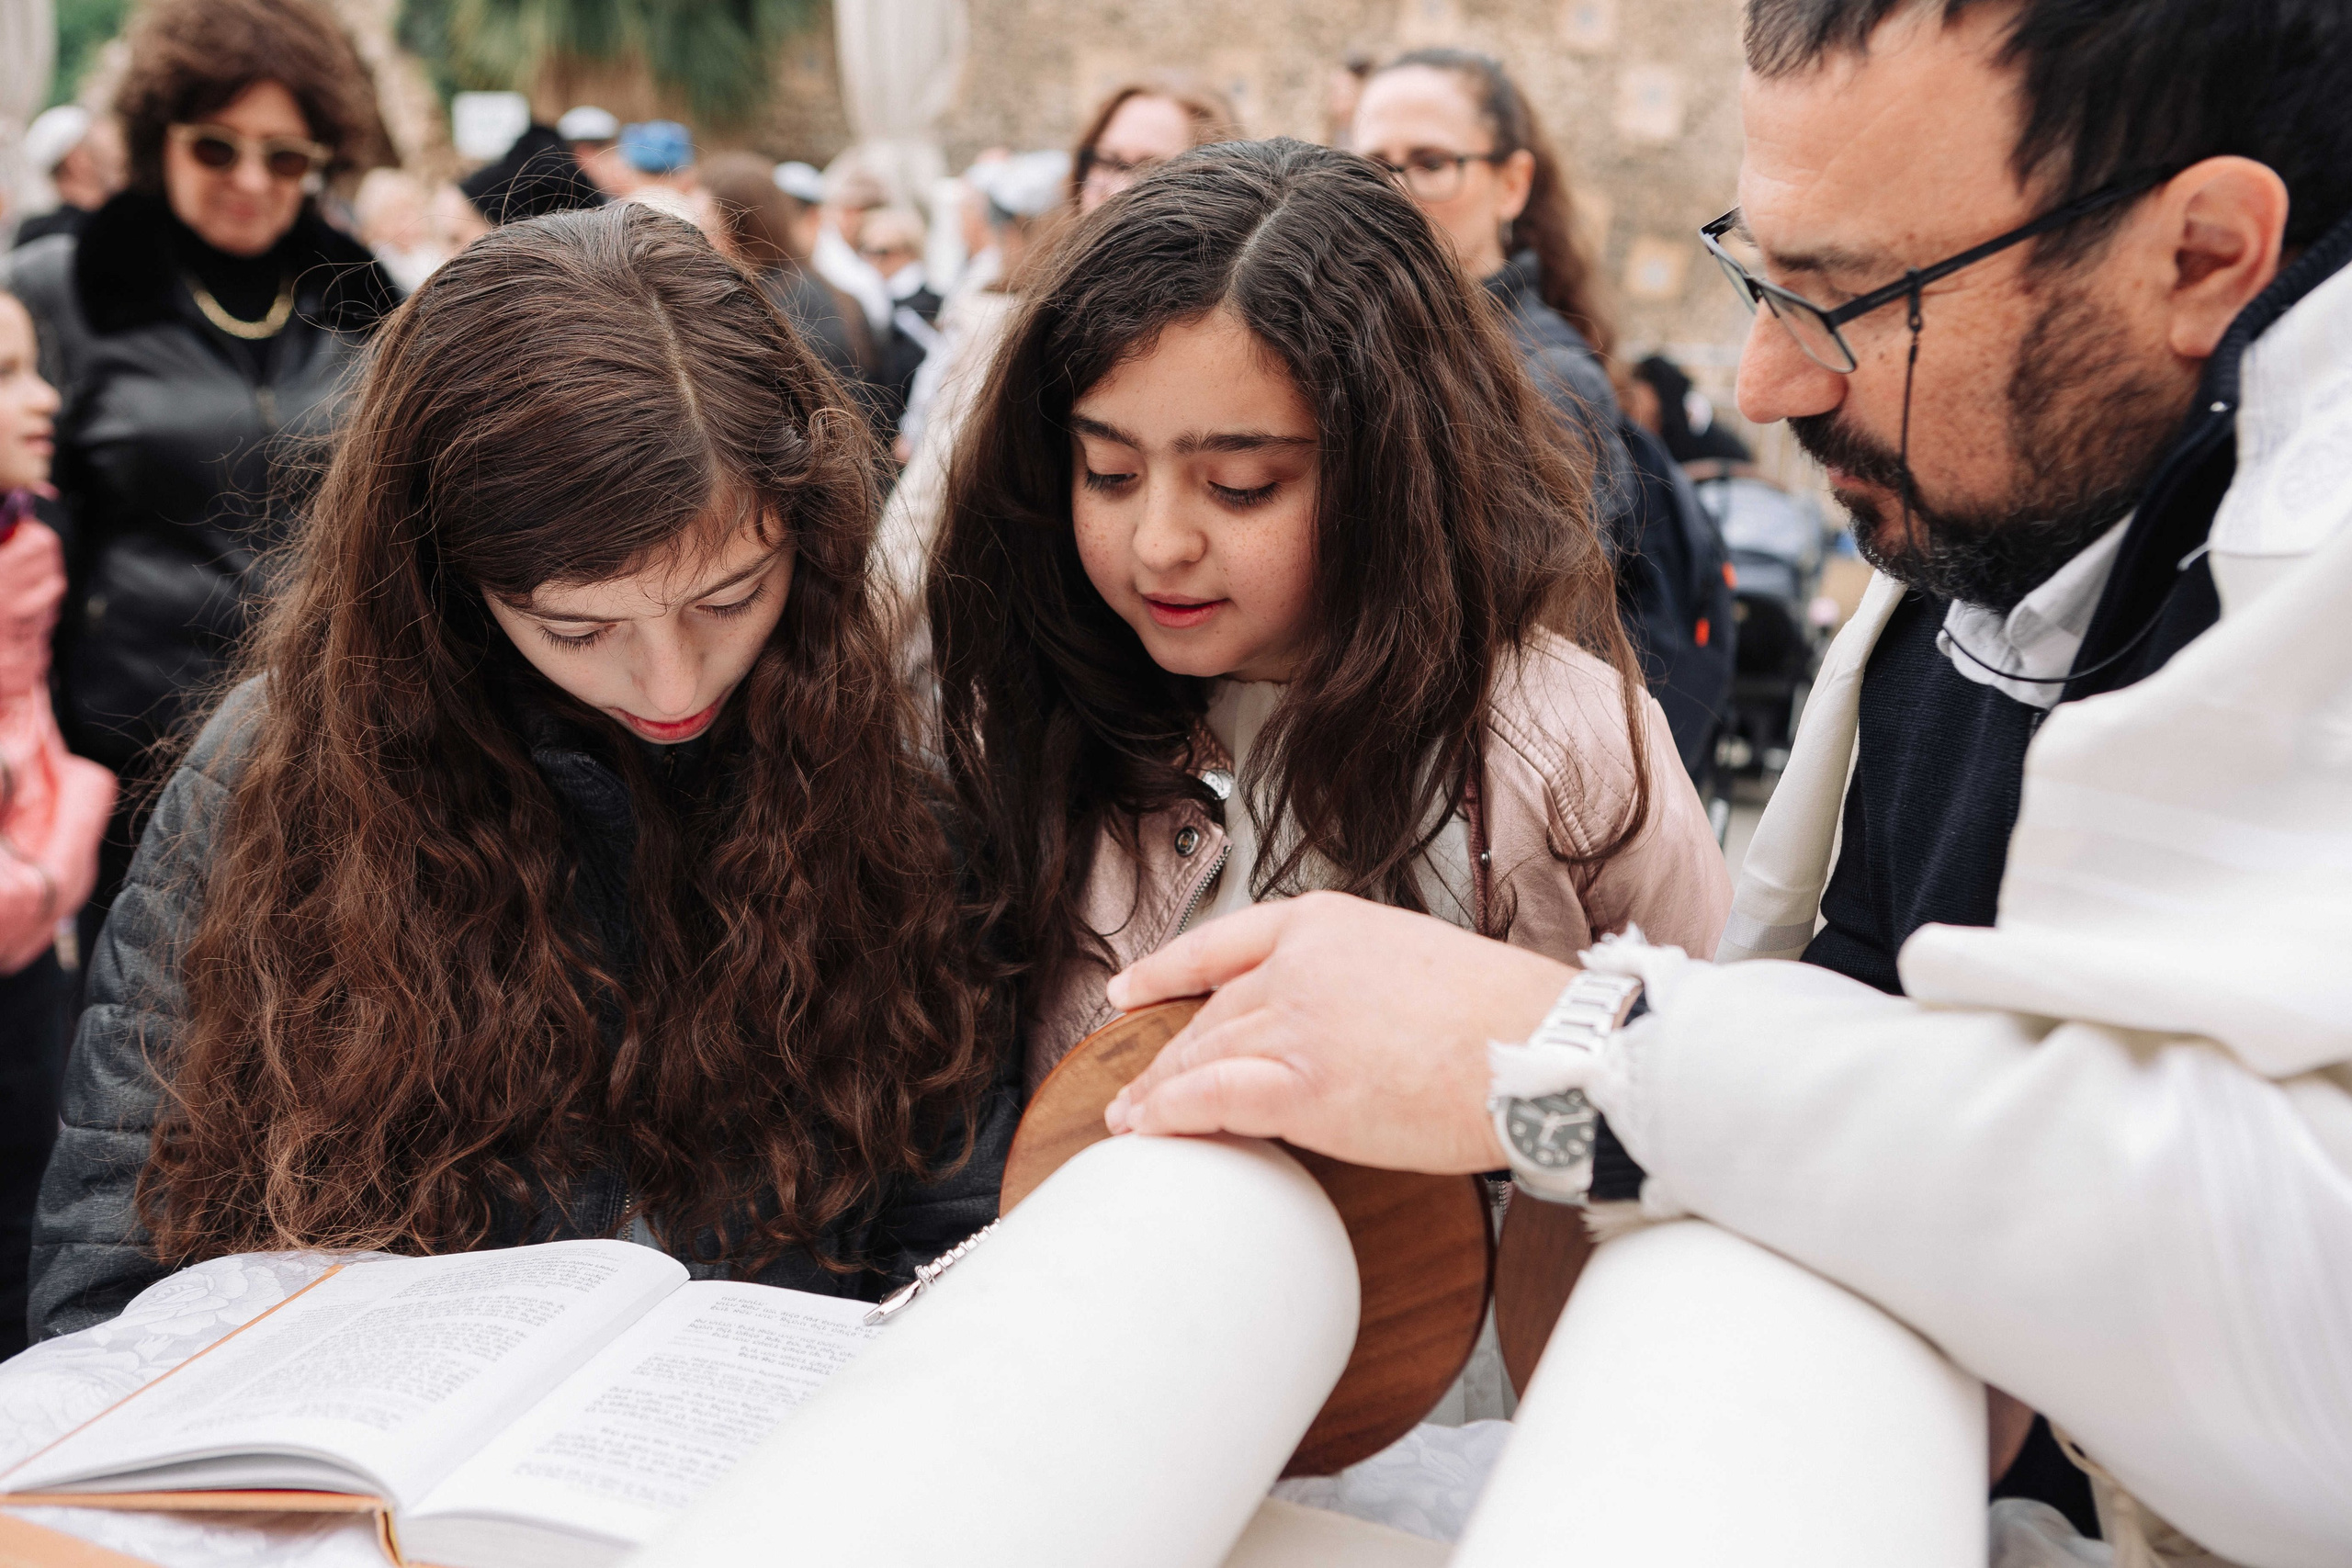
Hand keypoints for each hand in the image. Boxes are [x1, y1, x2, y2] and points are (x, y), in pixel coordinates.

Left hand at [1102, 892, 1573, 1172]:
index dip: (1165, 968)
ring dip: (1159, 1090)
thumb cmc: (1506, 1016)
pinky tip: (1150, 1128)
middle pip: (1212, 1011)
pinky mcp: (1304, 1087)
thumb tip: (1333, 1020)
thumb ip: (1355, 979)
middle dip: (1168, 1052)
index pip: (1221, 941)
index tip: (1130, 987)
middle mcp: (1299, 964)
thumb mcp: (1414, 959)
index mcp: (1328, 924)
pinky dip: (1170, 1115)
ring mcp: (1297, 1022)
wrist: (1542, 1048)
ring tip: (1133, 1116)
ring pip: (1201, 1055)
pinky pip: (1211, 1099)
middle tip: (1138, 1081)